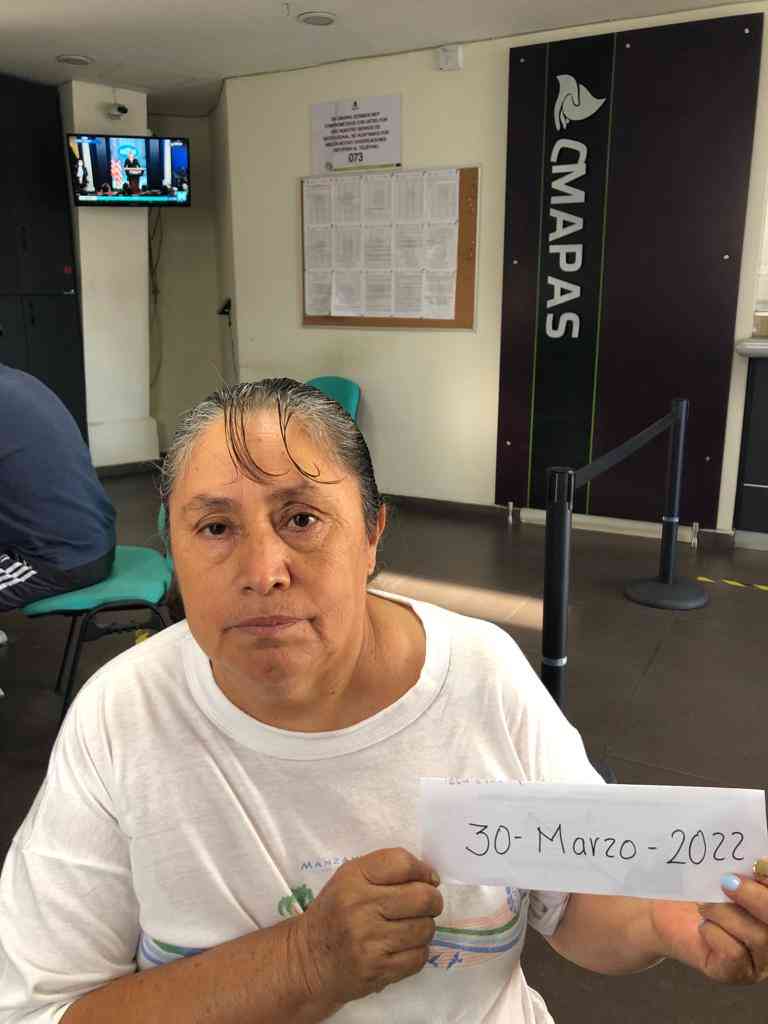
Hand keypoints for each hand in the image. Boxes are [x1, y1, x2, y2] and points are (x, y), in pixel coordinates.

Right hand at [291, 847, 442, 1006]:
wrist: (309, 959)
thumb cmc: (335, 912)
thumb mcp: (349, 878)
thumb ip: (385, 869)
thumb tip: (430, 877)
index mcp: (353, 878)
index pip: (403, 864)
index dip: (424, 870)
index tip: (428, 879)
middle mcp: (360, 907)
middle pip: (422, 898)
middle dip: (432, 900)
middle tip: (427, 904)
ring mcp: (369, 942)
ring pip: (425, 928)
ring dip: (425, 927)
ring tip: (411, 926)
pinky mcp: (378, 970)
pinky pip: (419, 957)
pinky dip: (417, 951)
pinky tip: (402, 947)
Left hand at [651, 862, 767, 983]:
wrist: (663, 911)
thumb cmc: (698, 888)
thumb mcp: (722, 874)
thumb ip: (744, 872)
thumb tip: (760, 862)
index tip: (758, 864)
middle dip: (757, 898)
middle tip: (728, 881)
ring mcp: (758, 960)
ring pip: (759, 938)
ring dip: (726, 913)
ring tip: (704, 905)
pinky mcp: (735, 973)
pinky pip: (734, 953)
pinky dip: (714, 932)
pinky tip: (702, 926)